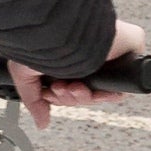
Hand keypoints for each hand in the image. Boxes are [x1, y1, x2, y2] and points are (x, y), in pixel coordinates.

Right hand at [9, 19, 146, 129]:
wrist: (57, 28)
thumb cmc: (38, 36)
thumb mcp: (26, 72)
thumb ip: (34, 100)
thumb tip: (42, 122)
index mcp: (70, 57)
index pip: (72, 89)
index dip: (62, 97)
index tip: (51, 93)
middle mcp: (90, 56)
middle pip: (86, 94)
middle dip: (70, 98)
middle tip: (60, 88)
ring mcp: (107, 56)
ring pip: (101, 93)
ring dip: (82, 97)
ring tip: (70, 87)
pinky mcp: (124, 55)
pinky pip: (121, 86)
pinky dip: (106, 94)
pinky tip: (89, 89)